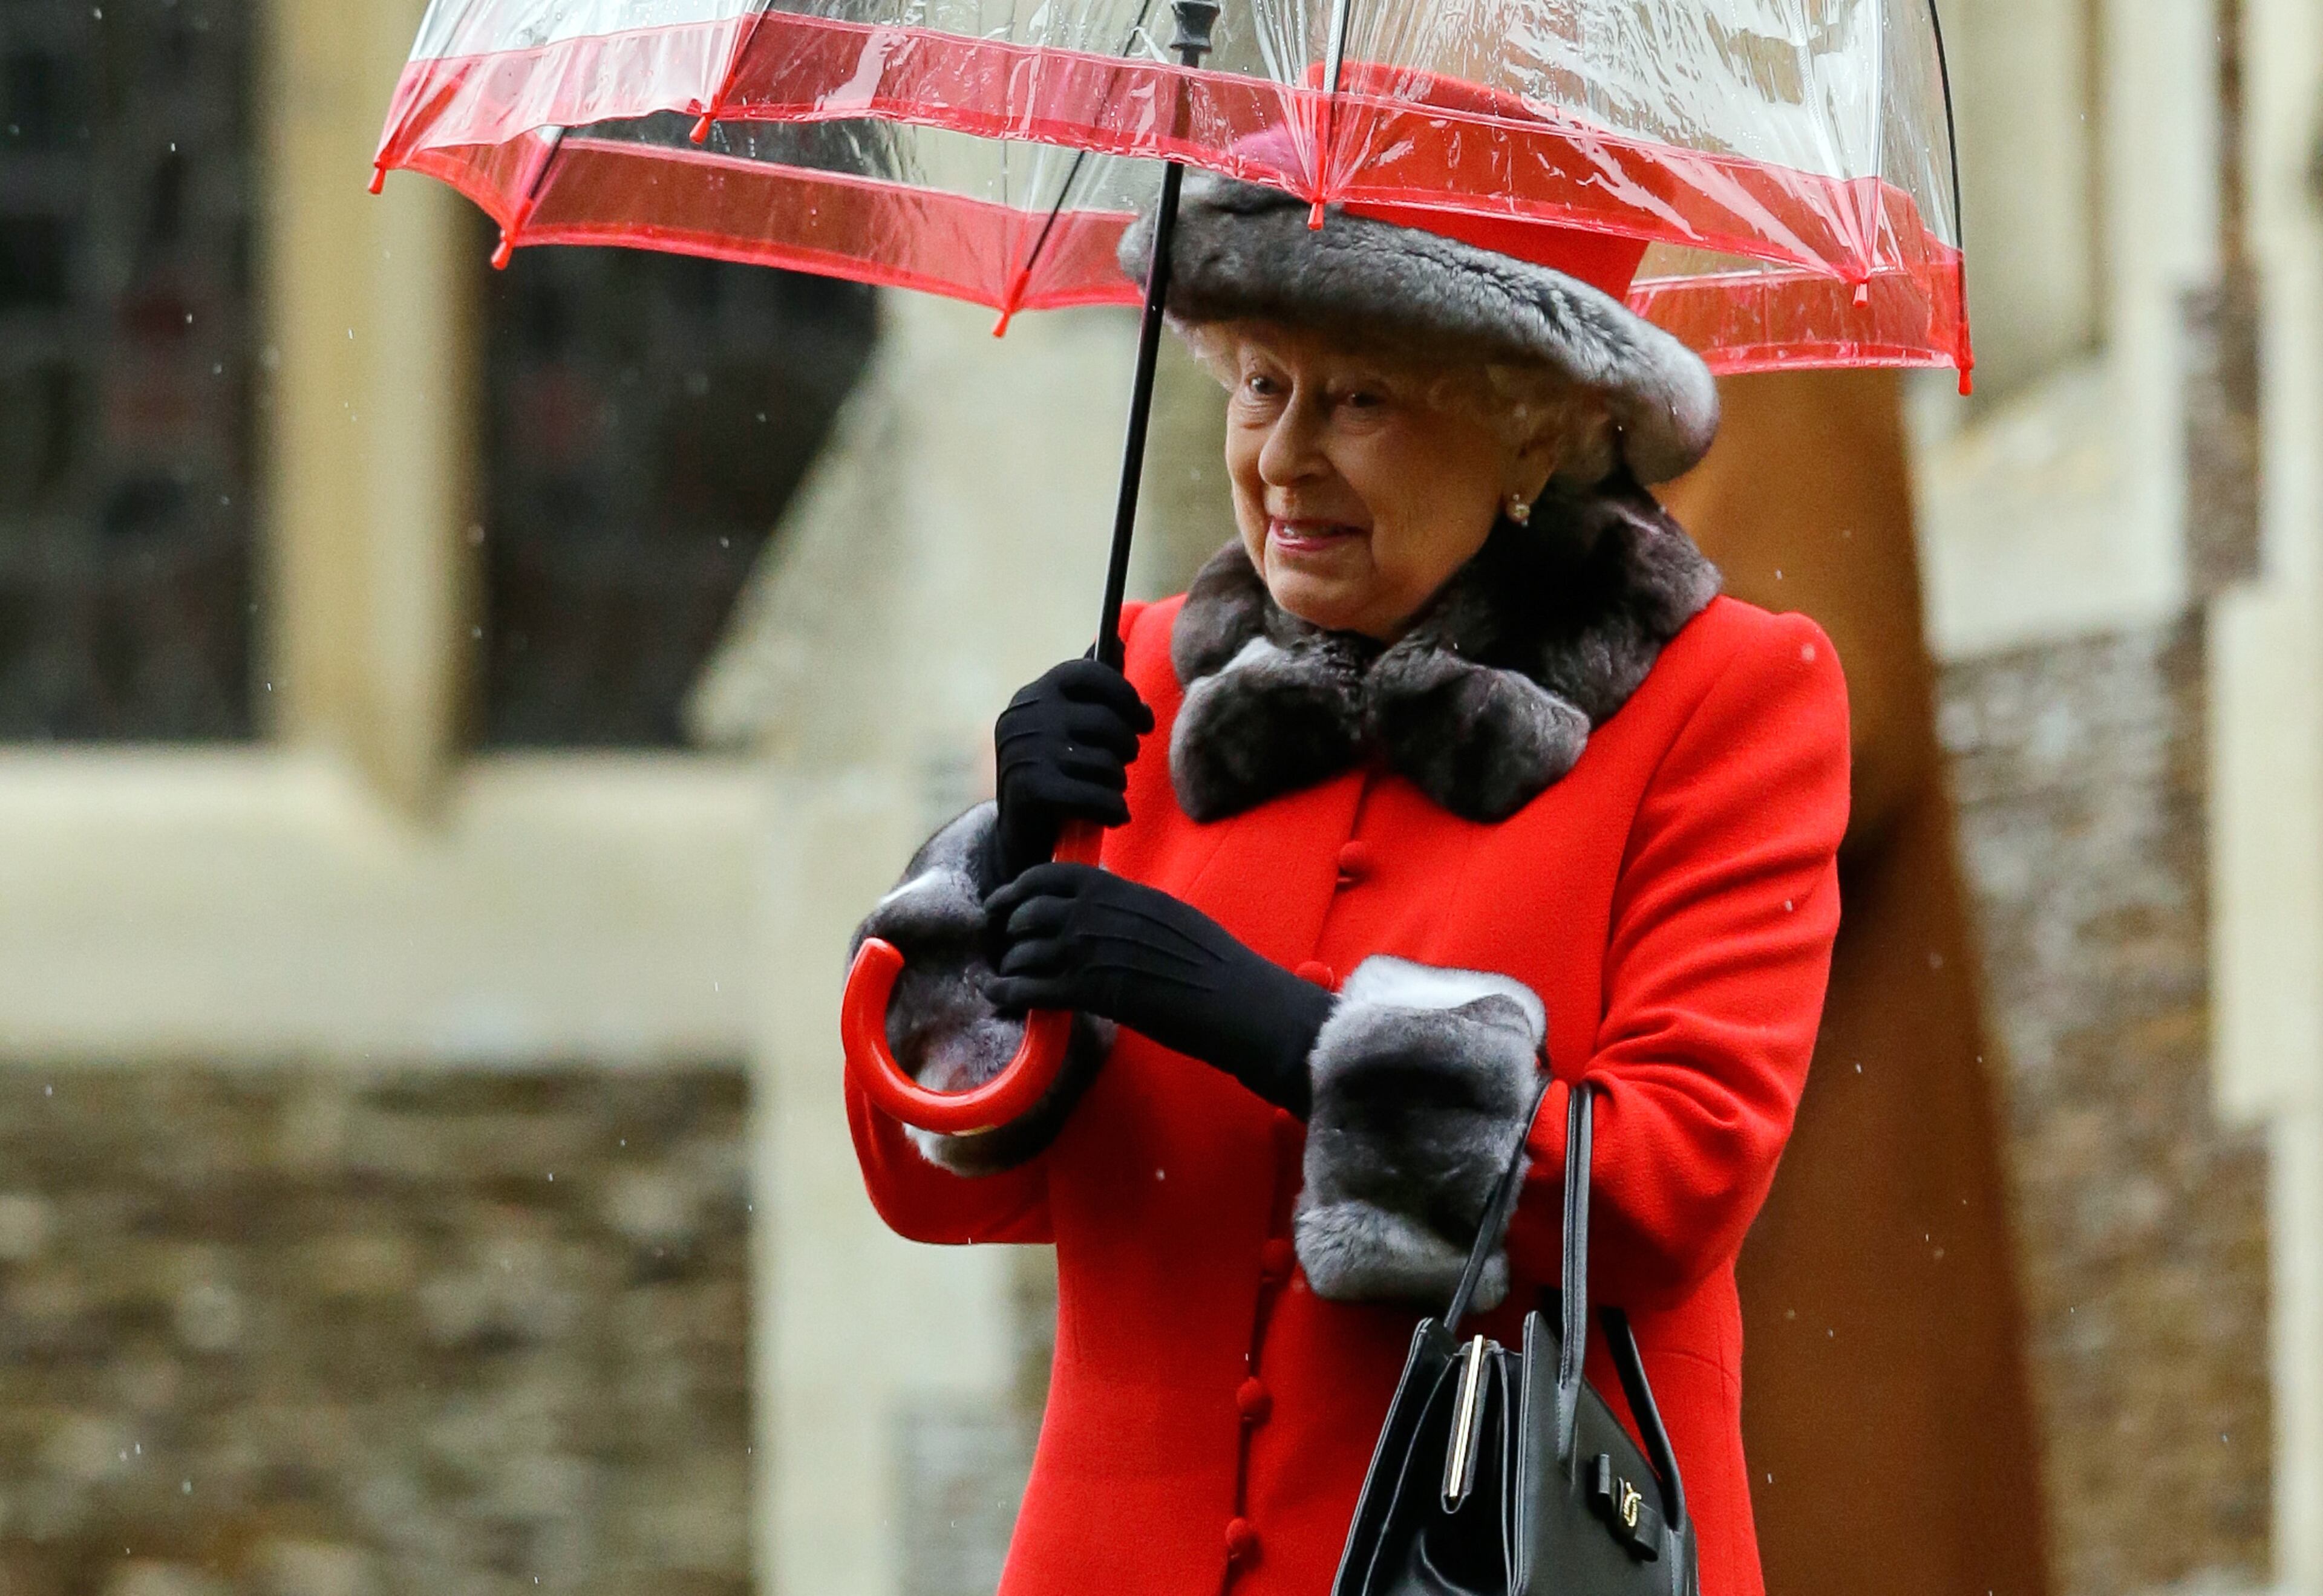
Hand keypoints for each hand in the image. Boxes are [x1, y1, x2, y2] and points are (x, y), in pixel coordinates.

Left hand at [986, 864, 1334, 1115]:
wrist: (1239, 1000)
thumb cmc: (1216, 966)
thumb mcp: (1172, 919)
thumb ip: (1133, 911)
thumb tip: (1110, 913)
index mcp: (1125, 892)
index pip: (1055, 875)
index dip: (1022, 887)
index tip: (1007, 902)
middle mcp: (1103, 914)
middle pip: (1030, 910)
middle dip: (1007, 929)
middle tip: (1001, 945)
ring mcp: (1095, 951)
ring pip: (1025, 949)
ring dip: (1009, 964)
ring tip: (1003, 977)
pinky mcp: (1093, 991)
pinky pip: (1032, 987)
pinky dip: (1009, 992)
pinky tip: (1001, 998)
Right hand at [994, 659, 1155, 880]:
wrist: (1019, 838)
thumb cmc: (1055, 774)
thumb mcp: (1066, 727)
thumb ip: (1089, 688)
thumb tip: (1116, 642)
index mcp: (1034, 695)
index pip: (1092, 672)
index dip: (1126, 695)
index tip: (1142, 720)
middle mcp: (1024, 717)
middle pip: (1108, 721)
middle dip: (1127, 748)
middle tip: (1122, 766)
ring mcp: (1024, 752)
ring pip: (1107, 762)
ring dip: (1117, 784)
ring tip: (1108, 793)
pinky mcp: (1030, 789)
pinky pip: (1098, 794)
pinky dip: (1114, 810)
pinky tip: (1112, 816)